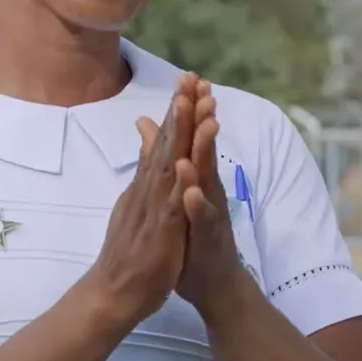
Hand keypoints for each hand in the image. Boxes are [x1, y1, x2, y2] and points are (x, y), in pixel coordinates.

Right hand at [86, 75, 197, 326]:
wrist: (111, 292)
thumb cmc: (127, 250)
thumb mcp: (136, 202)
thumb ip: (141, 169)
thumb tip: (142, 138)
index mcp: (147, 184)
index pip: (162, 141)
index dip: (176, 110)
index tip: (188, 80)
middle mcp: (148, 190)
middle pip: (165, 144)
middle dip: (178, 110)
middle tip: (190, 77)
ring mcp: (152, 209)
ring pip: (168, 167)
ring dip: (179, 136)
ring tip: (191, 106)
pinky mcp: (159, 234)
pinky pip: (171, 207)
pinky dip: (179, 186)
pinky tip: (186, 167)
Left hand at [175, 78, 243, 310]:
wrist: (213, 284)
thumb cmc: (193, 237)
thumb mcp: (176, 194)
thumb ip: (164, 157)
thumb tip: (148, 124)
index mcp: (196, 178)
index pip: (191, 138)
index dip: (190, 108)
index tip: (188, 76)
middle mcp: (208, 189)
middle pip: (204, 149)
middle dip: (203, 118)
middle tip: (203, 87)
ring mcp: (211, 213)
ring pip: (208, 179)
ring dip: (206, 153)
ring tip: (205, 126)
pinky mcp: (209, 238)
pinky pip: (204, 220)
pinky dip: (198, 205)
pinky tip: (192, 192)